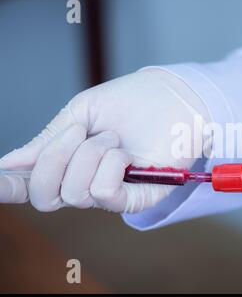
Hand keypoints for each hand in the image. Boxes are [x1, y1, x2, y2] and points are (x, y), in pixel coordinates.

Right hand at [0, 68, 208, 212]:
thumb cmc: (131, 102)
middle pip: (46, 198)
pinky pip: (104, 194)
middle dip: (53, 160)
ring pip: (75, 193)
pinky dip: (109, 166)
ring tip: (113, 138)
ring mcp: (112, 193)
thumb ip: (48, 140)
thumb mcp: (81, 114)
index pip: (33, 184)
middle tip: (79, 132)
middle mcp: (86, 183)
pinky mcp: (137, 198)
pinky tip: (125, 153)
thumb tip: (9, 162)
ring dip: (90, 155)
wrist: (171, 97)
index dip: (9, 185)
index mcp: (69, 163)